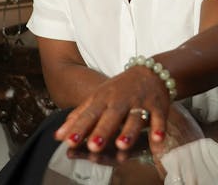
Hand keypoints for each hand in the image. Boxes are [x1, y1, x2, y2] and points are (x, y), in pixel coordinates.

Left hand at [54, 65, 170, 152]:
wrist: (150, 71)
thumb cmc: (119, 89)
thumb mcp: (97, 98)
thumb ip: (79, 116)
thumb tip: (58, 135)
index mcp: (103, 99)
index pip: (89, 114)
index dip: (80, 128)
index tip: (69, 141)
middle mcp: (120, 100)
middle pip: (111, 117)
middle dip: (103, 131)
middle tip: (93, 147)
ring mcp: (140, 102)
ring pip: (134, 118)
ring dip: (129, 131)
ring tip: (122, 145)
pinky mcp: (158, 105)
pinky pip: (159, 118)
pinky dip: (158, 128)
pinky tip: (157, 140)